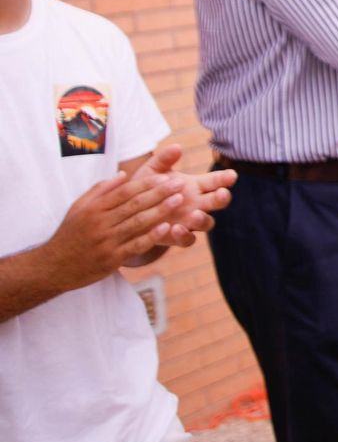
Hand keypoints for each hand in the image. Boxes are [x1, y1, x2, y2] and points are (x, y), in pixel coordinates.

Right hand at [38, 172, 196, 290]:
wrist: (52, 267)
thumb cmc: (70, 234)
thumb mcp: (79, 208)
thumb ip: (101, 191)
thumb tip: (122, 174)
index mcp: (93, 209)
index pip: (124, 192)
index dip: (146, 183)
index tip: (165, 176)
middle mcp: (100, 223)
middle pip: (134, 204)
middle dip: (159, 193)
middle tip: (180, 184)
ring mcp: (106, 241)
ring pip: (137, 223)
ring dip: (161, 210)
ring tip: (179, 200)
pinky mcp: (111, 259)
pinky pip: (135, 246)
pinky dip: (152, 236)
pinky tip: (168, 228)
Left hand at [126, 145, 236, 248]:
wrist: (129, 214)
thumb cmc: (145, 189)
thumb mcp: (152, 171)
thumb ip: (164, 159)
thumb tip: (177, 146)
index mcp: (196, 186)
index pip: (216, 181)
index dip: (225, 178)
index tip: (231, 175)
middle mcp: (197, 204)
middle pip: (218, 201)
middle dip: (222, 197)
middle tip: (221, 193)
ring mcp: (189, 222)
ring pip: (207, 223)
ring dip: (203, 219)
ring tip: (194, 215)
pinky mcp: (177, 237)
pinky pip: (187, 240)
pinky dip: (184, 236)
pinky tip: (174, 229)